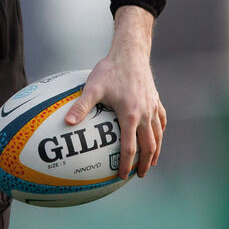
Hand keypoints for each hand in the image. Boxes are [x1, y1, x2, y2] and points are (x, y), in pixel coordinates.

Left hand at [64, 6, 165, 178]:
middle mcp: (145, 115)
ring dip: (156, 151)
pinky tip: (158, 136)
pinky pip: (161, 120)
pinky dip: (160, 132)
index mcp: (130, 116)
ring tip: (152, 162)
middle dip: (145, 163)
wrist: (130, 52)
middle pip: (149, 146)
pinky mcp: (155, 99)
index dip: (126, 164)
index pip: (130, 148)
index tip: (122, 176)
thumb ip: (81, 106)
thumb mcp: (93, 87)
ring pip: (158, 135)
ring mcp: (152, 107)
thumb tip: (67, 123)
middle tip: (139, 176)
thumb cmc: (110, 69)